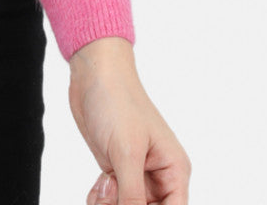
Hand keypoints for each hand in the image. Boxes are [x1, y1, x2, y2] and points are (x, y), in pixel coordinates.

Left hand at [69, 38, 191, 204]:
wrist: (92, 74)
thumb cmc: (117, 101)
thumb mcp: (126, 152)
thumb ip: (132, 195)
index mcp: (174, 169)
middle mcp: (158, 175)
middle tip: (112, 188)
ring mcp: (136, 172)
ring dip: (110, 204)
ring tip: (103, 184)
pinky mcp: (116, 168)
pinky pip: (111, 200)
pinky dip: (100, 199)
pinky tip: (96, 185)